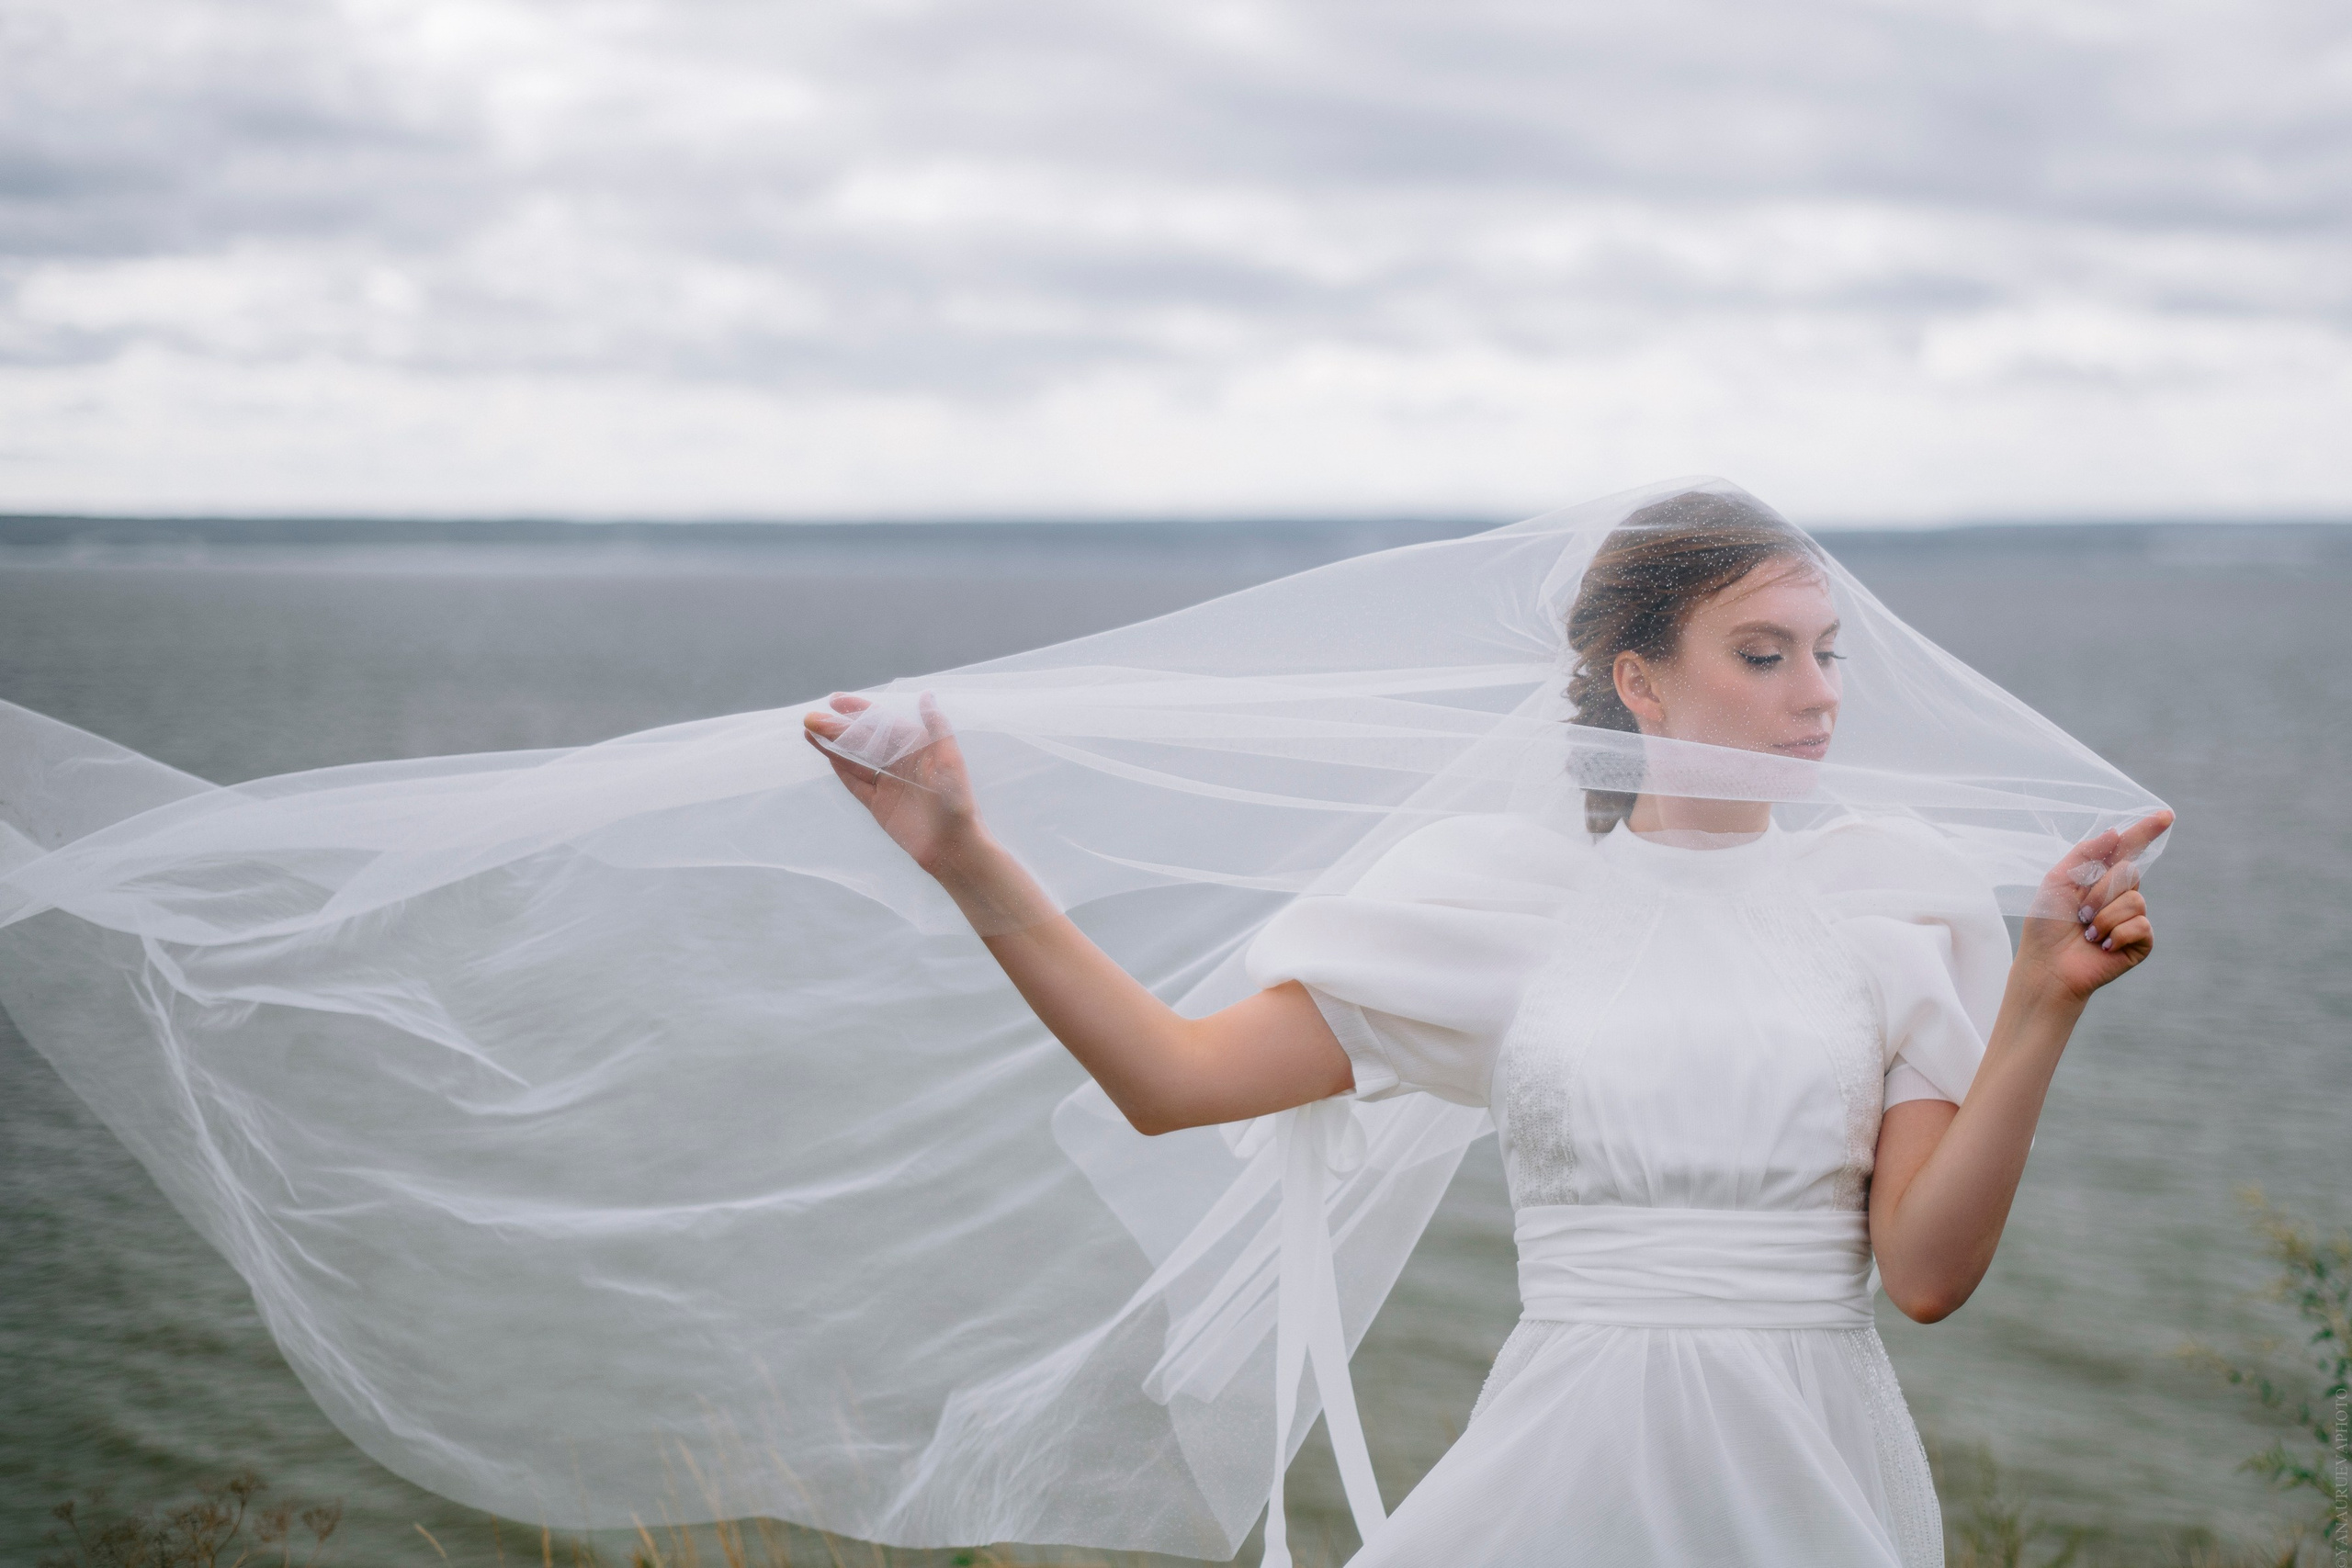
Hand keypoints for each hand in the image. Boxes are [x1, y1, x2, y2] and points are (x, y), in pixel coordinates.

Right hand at [802, 692, 985, 875]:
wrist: (953, 846)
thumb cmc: (957, 801)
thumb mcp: (949, 759)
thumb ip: (936, 726)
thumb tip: (926, 694)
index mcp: (918, 747)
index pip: (883, 723)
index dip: (859, 711)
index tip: (835, 701)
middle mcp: (902, 763)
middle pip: (864, 741)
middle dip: (838, 728)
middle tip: (810, 718)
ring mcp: (889, 784)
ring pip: (855, 760)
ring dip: (833, 746)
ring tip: (809, 732)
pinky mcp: (879, 805)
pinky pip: (856, 783)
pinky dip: (841, 770)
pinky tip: (825, 755)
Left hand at [2016, 809, 2172, 1003]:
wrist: (2046, 965)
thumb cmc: (2047, 925)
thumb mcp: (2057, 882)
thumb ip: (2085, 855)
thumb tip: (2114, 832)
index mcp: (2100, 877)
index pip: (2128, 849)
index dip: (2146, 831)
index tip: (2166, 815)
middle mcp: (2121, 894)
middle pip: (2128, 872)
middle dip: (2098, 892)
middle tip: (2078, 914)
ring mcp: (2133, 918)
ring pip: (2135, 899)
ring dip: (2103, 917)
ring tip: (2087, 933)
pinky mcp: (2141, 942)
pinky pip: (2140, 925)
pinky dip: (2115, 935)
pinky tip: (2102, 947)